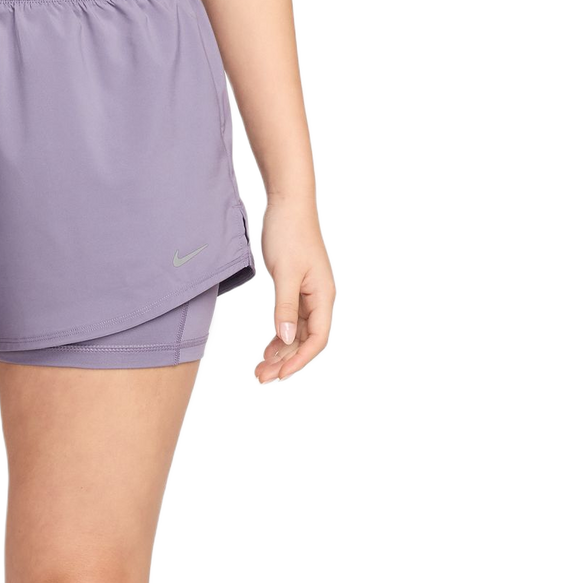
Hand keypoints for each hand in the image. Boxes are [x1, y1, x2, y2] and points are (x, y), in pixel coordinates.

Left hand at [254, 198, 335, 385]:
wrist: (287, 204)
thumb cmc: (289, 233)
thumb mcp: (284, 273)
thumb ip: (285, 308)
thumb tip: (285, 340)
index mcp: (323, 296)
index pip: (316, 339)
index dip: (299, 360)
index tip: (279, 374)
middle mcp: (319, 299)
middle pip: (305, 341)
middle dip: (285, 361)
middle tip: (261, 378)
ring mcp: (308, 295)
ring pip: (296, 334)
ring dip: (280, 353)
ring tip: (259, 370)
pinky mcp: (295, 290)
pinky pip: (289, 321)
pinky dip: (278, 337)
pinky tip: (266, 350)